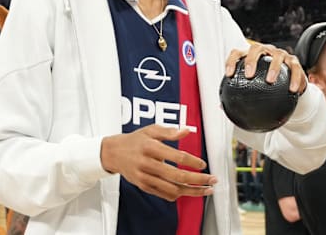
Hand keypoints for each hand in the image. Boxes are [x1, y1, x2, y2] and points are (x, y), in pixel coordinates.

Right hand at [100, 125, 216, 200]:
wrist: (113, 153)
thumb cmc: (134, 140)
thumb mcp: (151, 130)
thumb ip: (170, 131)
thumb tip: (187, 131)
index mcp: (151, 147)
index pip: (177, 157)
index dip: (193, 162)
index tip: (203, 164)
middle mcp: (147, 163)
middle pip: (177, 176)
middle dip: (198, 180)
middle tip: (212, 179)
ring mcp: (145, 177)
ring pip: (173, 189)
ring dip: (192, 191)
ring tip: (206, 189)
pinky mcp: (144, 186)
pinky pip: (164, 194)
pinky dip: (179, 194)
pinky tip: (188, 191)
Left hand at [225, 42, 306, 93]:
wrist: (286, 83)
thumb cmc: (263, 85)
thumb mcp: (251, 89)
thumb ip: (237, 95)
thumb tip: (220, 107)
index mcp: (251, 56)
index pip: (237, 53)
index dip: (231, 61)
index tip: (228, 75)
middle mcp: (266, 51)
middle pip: (256, 48)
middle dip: (251, 60)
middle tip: (249, 75)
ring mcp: (281, 55)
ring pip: (277, 56)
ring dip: (274, 67)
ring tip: (270, 80)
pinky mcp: (294, 62)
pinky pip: (295, 68)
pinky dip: (294, 79)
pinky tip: (292, 90)